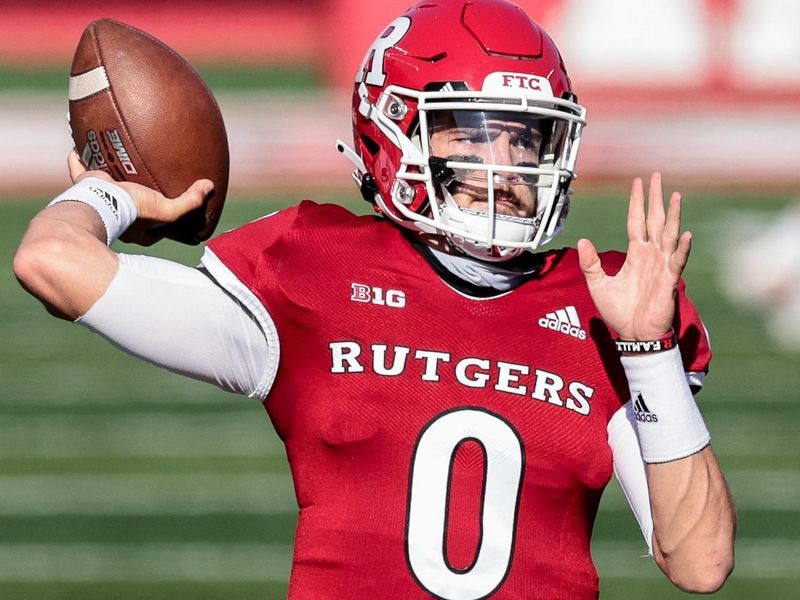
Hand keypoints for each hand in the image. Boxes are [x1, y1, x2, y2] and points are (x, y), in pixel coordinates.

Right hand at [67, 149, 212, 245]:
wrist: (96, 206)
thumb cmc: (132, 212)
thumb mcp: (167, 210)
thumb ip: (189, 202)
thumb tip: (209, 187)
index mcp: (139, 229)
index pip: (159, 225)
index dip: (170, 218)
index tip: (179, 207)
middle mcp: (119, 216)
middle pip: (133, 201)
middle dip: (140, 192)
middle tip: (149, 179)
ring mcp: (101, 200)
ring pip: (107, 184)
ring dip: (113, 172)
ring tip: (120, 157)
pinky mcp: (84, 186)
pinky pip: (80, 168)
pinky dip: (79, 157)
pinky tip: (81, 144)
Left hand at [577, 172, 691, 339]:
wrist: (633, 334)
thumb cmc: (619, 311)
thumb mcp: (598, 284)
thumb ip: (590, 263)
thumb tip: (583, 241)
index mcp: (636, 253)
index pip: (636, 221)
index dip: (636, 202)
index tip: (637, 182)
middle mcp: (651, 255)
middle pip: (655, 221)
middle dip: (655, 199)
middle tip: (657, 176)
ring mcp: (662, 266)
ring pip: (669, 235)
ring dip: (673, 216)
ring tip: (675, 196)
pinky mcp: (669, 281)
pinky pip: (677, 262)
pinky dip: (682, 249)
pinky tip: (686, 235)